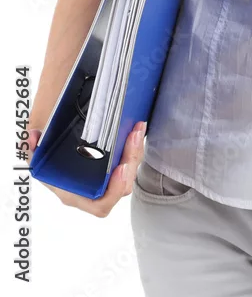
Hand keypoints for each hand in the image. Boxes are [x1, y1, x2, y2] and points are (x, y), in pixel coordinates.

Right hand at [27, 122, 146, 215]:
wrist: (53, 130)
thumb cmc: (45, 147)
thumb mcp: (36, 147)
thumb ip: (31, 145)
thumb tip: (32, 137)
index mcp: (73, 192)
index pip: (99, 204)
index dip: (113, 191)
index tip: (120, 168)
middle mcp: (90, 188)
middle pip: (120, 186)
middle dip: (131, 162)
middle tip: (133, 138)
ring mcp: (103, 175)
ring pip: (128, 172)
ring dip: (135, 152)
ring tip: (137, 130)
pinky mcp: (112, 161)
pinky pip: (128, 160)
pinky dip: (134, 147)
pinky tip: (136, 129)